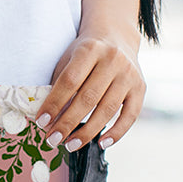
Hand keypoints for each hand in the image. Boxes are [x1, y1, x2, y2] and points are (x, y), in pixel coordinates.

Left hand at [33, 32, 144, 149]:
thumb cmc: (85, 53)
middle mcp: (112, 60)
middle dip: (67, 123)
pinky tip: (102, 144)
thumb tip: (48, 119)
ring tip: (70, 145)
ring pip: (107, 110)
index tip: (41, 122)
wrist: (116, 36)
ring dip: (87, 132)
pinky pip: (130, 115)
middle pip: (88, 98)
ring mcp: (129, 74)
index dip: (54, 103)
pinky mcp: (141, 87)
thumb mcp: (69, 59)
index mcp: (90, 49)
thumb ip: (60, 85)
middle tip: (53, 139)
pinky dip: (117, 132)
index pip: (69, 81)